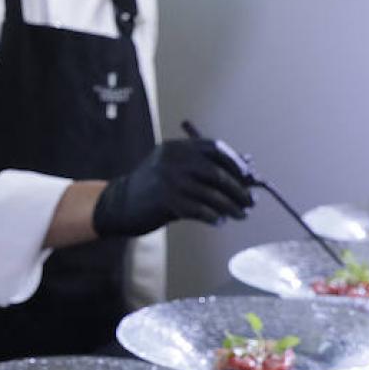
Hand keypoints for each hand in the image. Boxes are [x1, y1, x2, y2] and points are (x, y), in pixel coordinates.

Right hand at [92, 139, 253, 237]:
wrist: (118, 205)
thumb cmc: (152, 189)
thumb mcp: (174, 170)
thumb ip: (203, 169)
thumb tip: (246, 173)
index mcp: (176, 147)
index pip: (215, 148)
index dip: (235, 162)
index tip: (248, 177)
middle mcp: (173, 160)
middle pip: (217, 172)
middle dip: (238, 189)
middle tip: (250, 202)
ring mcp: (169, 180)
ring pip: (211, 194)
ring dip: (231, 206)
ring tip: (241, 215)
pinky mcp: (166, 201)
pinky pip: (199, 209)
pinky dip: (213, 216)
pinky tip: (220, 221)